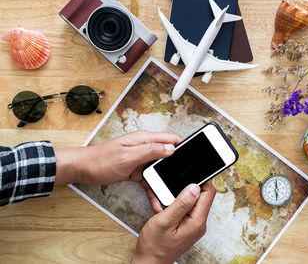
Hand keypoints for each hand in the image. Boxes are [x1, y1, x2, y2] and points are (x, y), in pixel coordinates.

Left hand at [54, 130, 181, 190]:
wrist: (83, 170)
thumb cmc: (101, 160)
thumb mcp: (128, 156)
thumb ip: (150, 150)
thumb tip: (170, 149)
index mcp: (144, 139)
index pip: (170, 139)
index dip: (184, 147)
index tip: (194, 156)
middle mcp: (145, 147)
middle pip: (167, 156)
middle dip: (176, 168)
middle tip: (184, 180)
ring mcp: (141, 159)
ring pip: (159, 170)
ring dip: (164, 181)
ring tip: (170, 194)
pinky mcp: (136, 170)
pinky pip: (149, 179)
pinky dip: (153, 188)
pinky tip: (156, 198)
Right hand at [131, 182, 215, 263]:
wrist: (150, 262)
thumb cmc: (154, 246)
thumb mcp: (165, 221)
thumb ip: (181, 203)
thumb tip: (195, 187)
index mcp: (197, 221)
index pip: (208, 193)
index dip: (200, 181)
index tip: (188, 175)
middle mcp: (199, 223)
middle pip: (203, 196)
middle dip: (189, 188)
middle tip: (173, 189)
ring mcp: (194, 225)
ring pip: (195, 201)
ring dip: (182, 196)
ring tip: (168, 200)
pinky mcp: (188, 226)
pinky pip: (189, 209)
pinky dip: (180, 204)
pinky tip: (168, 207)